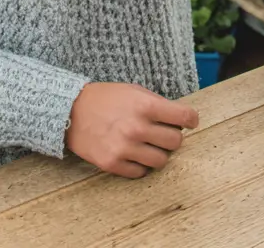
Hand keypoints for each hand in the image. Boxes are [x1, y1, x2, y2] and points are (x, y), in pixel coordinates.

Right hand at [66, 82, 198, 178]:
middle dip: (173, 137)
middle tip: (163, 133)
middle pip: (176, 142)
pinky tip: (133, 153)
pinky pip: (140, 172)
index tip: (190, 122)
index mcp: (145, 106)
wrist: (71, 111)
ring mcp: (125, 148)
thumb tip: (180, 119)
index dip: (191, 119)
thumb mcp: (134, 91)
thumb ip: (157, 104)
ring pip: (161, 161)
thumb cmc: (106, 98)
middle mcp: (137, 128)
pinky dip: (140, 164)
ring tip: (148, 144)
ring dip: (158, 153)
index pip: (184, 117)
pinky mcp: (112, 164)